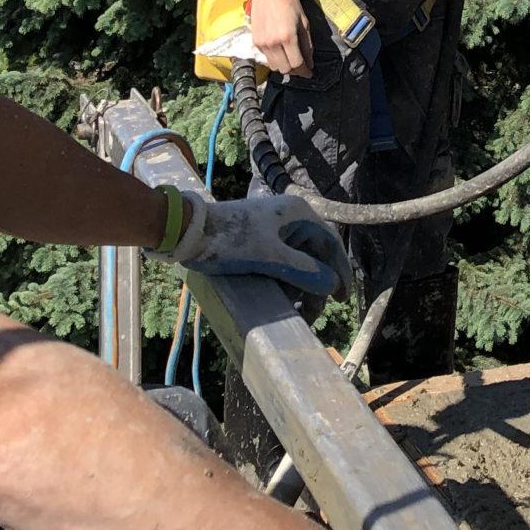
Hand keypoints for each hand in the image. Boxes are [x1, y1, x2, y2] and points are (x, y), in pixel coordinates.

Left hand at [164, 193, 351, 304]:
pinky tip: (280, 299)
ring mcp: (275, 230)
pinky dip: (285, 282)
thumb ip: (302, 271)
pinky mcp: (260, 241)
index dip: (339, 271)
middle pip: (315, 255)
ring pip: (299, 262)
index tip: (342, 298)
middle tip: (311, 314)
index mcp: (299, 214)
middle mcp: (291, 219)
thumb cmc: (229, 241)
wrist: (187, 232)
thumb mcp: (268, 257)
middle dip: (316, 286)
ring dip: (299, 287)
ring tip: (295, 311)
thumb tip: (332, 285)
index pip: (331, 243)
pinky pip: (282, 263)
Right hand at [249, 0, 311, 77]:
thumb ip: (307, 44)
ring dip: (285, 66)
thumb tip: (310, 62)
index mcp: (287, 37)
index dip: (305, 71)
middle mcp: (272, 43)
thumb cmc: (288, 2)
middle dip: (295, 71)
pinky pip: (266, 59)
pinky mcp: (255, 42)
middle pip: (285, 69)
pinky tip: (282, 52)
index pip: (296, 64)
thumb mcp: (304, 22)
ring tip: (292, 60)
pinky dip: (275, 60)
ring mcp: (262, 44)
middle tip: (303, 66)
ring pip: (274, 66)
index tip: (309, 73)